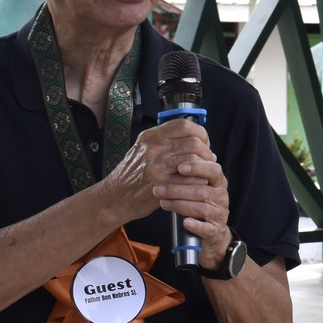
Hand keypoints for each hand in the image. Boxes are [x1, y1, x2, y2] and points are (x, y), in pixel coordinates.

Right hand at [102, 120, 232, 266]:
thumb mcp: (143, 149)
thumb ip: (166, 141)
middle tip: (207, 159)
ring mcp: (156, 166)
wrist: (115, 197)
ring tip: (203, 171)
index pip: (184, 125)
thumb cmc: (132, 174)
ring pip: (194, 159)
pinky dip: (198, 180)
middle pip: (193, 142)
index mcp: (150, 136)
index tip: (203, 142)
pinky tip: (197, 183)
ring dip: (204, 166)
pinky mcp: (161, 184)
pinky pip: (190, 179)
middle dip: (206, 151)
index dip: (200, 133)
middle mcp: (153, 148)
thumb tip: (196, 139)